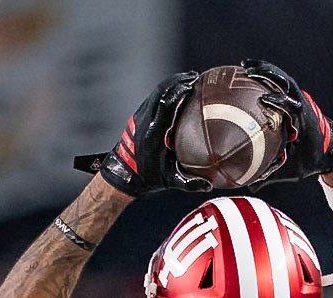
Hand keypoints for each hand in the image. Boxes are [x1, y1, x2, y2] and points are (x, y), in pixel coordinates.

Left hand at [73, 70, 205, 196]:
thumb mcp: (169, 182)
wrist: (123, 175)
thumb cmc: (147, 178)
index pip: (167, 105)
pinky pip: (153, 97)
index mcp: (154, 134)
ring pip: (156, 92)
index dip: (180, 91)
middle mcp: (146, 122)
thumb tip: (209, 186)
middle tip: (195, 76)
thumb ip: (189, 183)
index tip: (194, 84)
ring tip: (188, 78)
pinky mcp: (139, 117)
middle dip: (178, 81)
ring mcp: (141, 117)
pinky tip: (176, 89)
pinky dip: (165, 90)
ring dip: (172, 83)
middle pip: (161, 92)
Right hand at [240, 58, 332, 184]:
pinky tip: (248, 76)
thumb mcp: (293, 170)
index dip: (279, 99)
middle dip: (268, 74)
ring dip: (265, 71)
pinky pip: (279, 84)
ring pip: (282, 79)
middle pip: (285, 82)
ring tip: (244, 66)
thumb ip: (271, 175)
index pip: (291, 104)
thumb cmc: (311, 160)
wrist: (330, 150)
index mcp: (304, 119)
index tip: (264, 99)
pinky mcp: (294, 98)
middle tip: (246, 69)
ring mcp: (299, 99)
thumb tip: (247, 183)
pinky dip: (266, 78)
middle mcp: (302, 104)